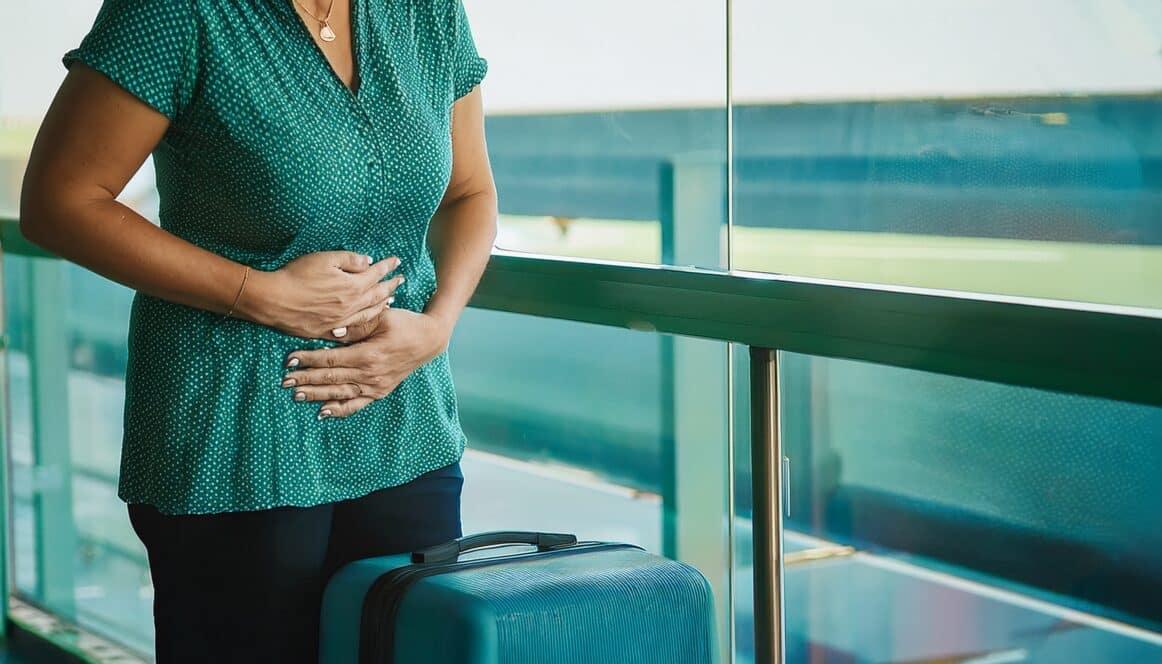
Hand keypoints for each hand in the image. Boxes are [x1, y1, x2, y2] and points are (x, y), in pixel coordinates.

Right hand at [237, 251, 404, 341]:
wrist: (273, 300)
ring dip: (381, 306)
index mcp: (352, 286)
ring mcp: (341, 320)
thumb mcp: (325, 259)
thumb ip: (350, 260)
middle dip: (390, 286)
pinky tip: (366, 322)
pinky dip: (363, 324)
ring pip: (368, 314)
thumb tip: (368, 262)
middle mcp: (351, 306)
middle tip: (401, 280)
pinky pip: (352, 329)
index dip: (387, 267)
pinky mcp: (327, 330)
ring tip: (391, 300)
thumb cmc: (297, 275)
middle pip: (377, 296)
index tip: (397, 261)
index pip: (376, 275)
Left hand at [281, 309, 453, 418]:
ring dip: (317, 395)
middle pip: (331, 378)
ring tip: (296, 396)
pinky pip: (357, 404)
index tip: (290, 360)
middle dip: (306, 379)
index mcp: (369, 355)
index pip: (331, 359)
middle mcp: (371, 375)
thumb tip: (331, 332)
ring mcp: (376, 386)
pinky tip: (323, 412)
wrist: (428, 339)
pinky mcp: (380, 392)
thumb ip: (356, 326)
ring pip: (340, 394)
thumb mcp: (381, 317)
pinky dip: (340, 410)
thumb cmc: (404, 323)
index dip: (309, 360)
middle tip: (284, 381)